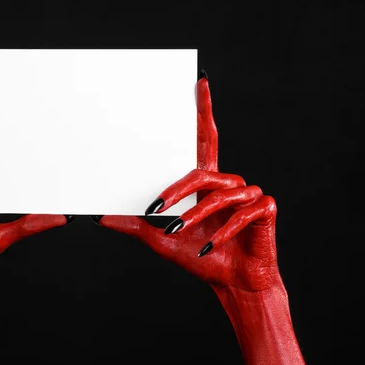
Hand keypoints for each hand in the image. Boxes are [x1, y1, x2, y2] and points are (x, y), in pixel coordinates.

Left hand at [97, 72, 279, 291]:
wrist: (231, 283)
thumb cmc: (198, 256)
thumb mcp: (160, 239)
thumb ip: (134, 224)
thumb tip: (100, 216)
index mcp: (205, 183)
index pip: (204, 138)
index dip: (203, 110)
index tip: (200, 81)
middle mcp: (227, 183)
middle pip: (202, 170)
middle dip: (179, 188)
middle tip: (157, 206)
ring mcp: (249, 194)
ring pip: (217, 195)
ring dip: (195, 216)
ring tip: (177, 233)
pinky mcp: (265, 210)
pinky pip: (241, 214)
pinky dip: (223, 232)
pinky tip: (210, 247)